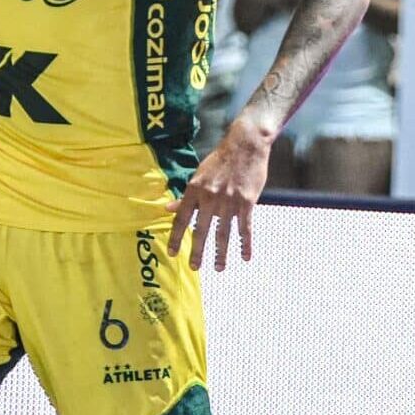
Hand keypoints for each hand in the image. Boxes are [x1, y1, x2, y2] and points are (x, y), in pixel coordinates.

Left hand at [167, 123, 271, 271]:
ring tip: (218, 268)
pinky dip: (245, 244)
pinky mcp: (247, 202)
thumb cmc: (220, 160)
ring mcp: (229, 201)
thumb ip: (185, 195)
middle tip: (194, 267)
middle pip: (201, 230)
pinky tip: (245, 256)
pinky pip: (245, 228)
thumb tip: (167, 209)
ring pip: (223, 233)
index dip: (176, 237)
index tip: (173, 253)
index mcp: (195, 190)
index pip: (182, 218)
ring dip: (221, 254)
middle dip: (197, 251)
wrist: (245, 146)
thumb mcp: (199, 174)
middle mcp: (210, 198)